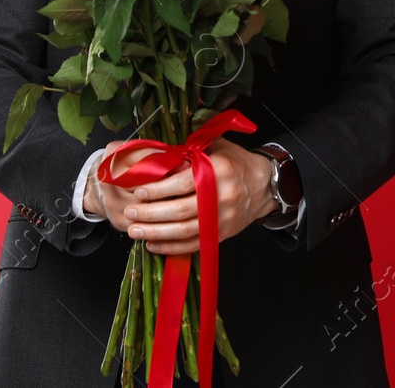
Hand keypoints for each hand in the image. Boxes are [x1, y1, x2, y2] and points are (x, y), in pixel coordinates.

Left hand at [88, 137, 278, 254]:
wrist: (265, 186)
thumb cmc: (236, 163)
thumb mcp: (218, 146)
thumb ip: (191, 148)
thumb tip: (160, 149)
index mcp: (219, 171)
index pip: (182, 183)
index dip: (158, 189)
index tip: (138, 191)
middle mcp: (222, 197)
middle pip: (180, 210)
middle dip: (150, 213)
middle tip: (130, 212)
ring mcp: (222, 219)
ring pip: (184, 231)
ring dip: (156, 233)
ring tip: (134, 231)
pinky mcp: (222, 235)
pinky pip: (193, 245)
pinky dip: (171, 247)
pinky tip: (152, 244)